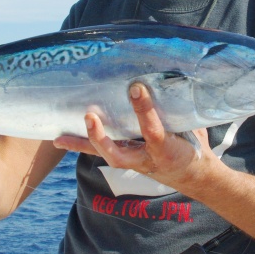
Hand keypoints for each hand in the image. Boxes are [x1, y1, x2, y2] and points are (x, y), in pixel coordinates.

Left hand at [54, 83, 210, 187]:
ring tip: (60, 136)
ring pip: (106, 155)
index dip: (144, 110)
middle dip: (101, 138)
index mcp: (167, 150)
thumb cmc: (194, 146)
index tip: (136, 88)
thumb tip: (177, 77)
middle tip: (89, 117)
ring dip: (84, 144)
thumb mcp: (195, 128)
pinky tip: (61, 139)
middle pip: (119, 155)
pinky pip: (103, 153)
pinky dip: (82, 146)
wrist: (194, 176)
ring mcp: (135, 161)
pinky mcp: (127, 159)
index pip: (153, 131)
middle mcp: (147, 159)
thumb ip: (184, 109)